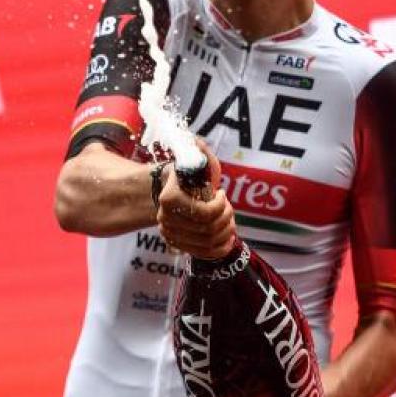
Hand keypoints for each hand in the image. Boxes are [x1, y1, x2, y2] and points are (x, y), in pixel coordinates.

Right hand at [156, 141, 233, 258]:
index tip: (222, 193)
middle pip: (208, 229)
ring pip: (209, 242)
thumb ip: (198, 152)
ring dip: (226, 230)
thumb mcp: (193, 161)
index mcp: (169, 199)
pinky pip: (203, 253)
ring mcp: (171, 234)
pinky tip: (228, 239)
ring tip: (228, 219)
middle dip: (226, 217)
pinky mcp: (177, 245)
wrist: (170, 192)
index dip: (221, 205)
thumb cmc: (186, 176)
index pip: (204, 213)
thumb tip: (197, 143)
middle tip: (228, 206)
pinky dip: (220, 248)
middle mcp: (166, 219)